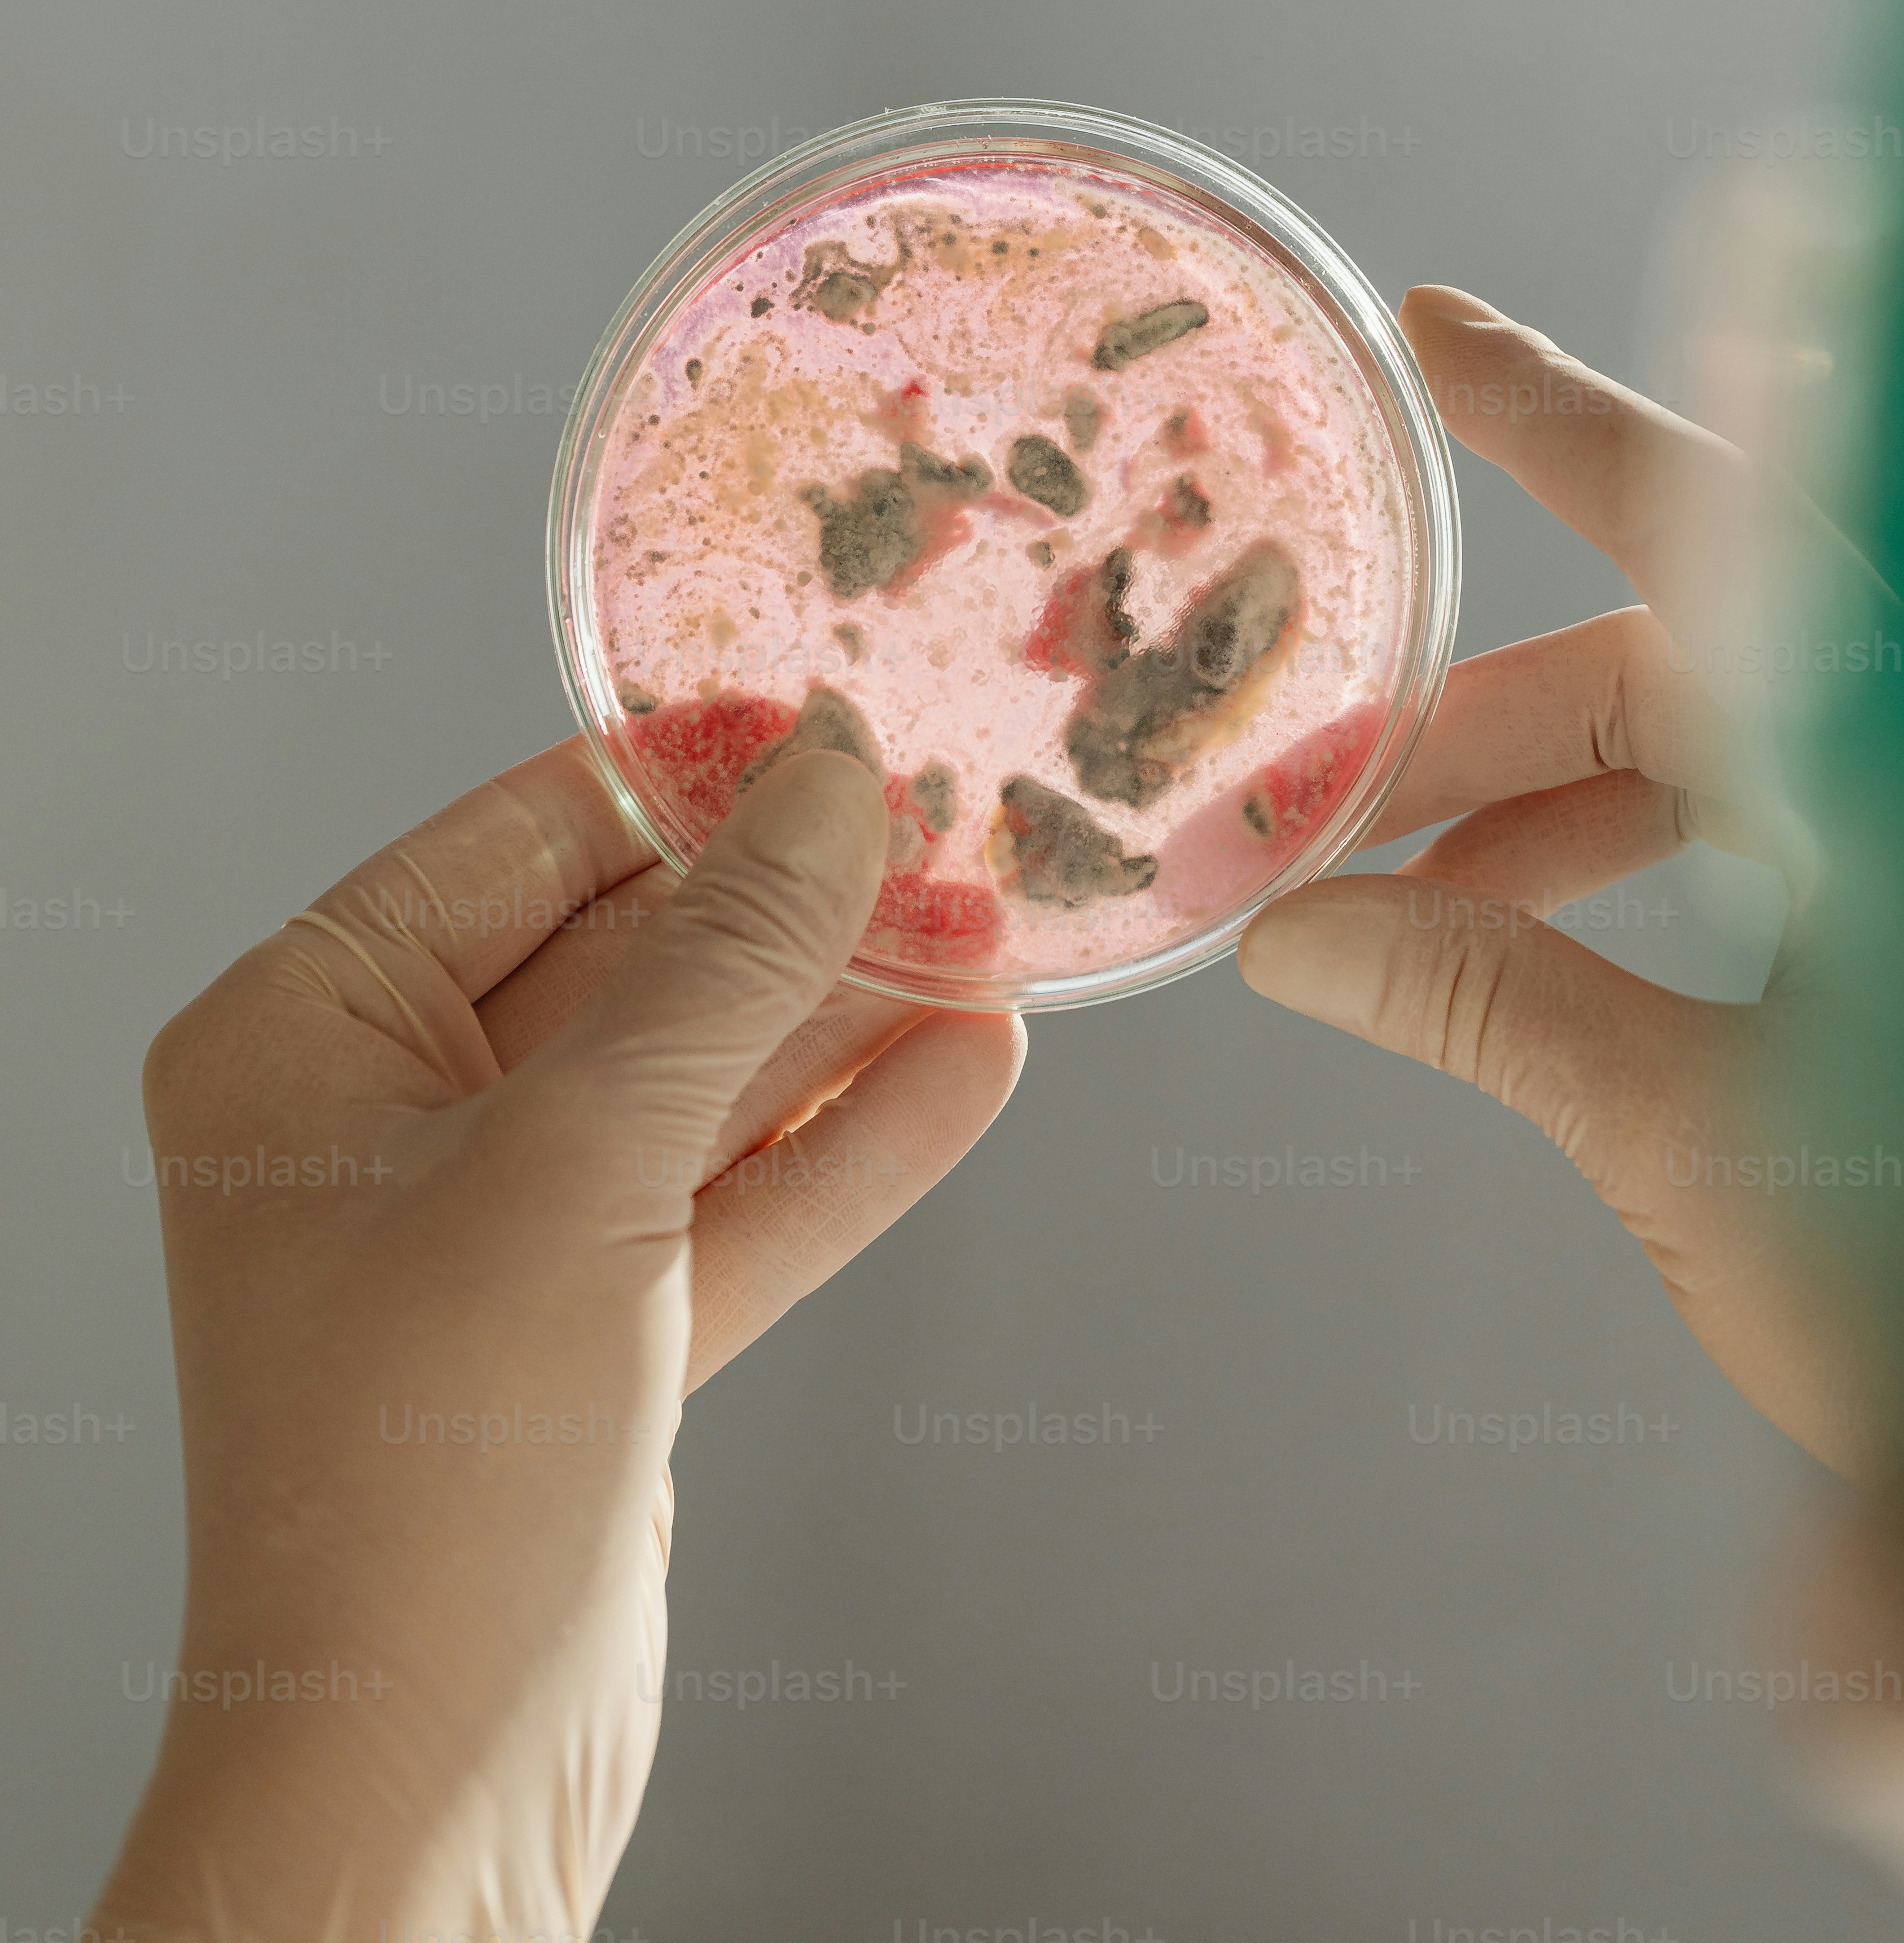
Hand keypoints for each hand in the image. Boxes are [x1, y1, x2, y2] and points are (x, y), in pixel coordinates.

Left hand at [95, 737, 1023, 1938]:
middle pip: (626, 953)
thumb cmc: (418, 1483)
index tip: (838, 719)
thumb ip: (723, 961)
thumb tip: (835, 782)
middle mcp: (381, 1114)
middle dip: (793, 907)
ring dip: (846, 1015)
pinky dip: (846, 1138)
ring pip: (697, 1076)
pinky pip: (733, 1195)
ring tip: (993, 929)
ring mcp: (492, 1226)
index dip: (690, 777)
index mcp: (302, 1035)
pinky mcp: (591, 1330)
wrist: (420, 1792)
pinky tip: (967, 1065)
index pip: (525, 841)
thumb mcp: (582, 1163)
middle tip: (948, 829)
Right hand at [1240, 286, 1865, 1468]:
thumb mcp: (1710, 1147)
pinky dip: (1655, 839)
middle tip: (1326, 792)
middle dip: (1490, 720)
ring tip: (1399, 884)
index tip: (1432, 335)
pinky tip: (1530, 914)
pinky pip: (1783, 805)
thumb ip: (1501, 1010)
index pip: (1714, 533)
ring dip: (1559, 796)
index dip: (1563, 423)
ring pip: (1729, 736)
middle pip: (1688, 654)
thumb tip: (1295, 939)